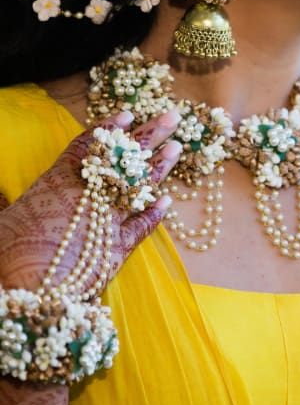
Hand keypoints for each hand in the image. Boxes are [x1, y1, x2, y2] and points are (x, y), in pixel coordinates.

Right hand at [0, 109, 182, 294]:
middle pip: (124, 160)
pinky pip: (142, 227)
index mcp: (57, 183)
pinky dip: (155, 214)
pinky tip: (167, 201)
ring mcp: (107, 221)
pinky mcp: (117, 250)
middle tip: (171, 117)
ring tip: (177, 147)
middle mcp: (89, 196)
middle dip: (149, 136)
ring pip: (139, 187)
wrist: (30, 291)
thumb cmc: (8, 255)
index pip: (90, 147)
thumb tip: (6, 197)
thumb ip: (12, 205)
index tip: (128, 113)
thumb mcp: (5, 221)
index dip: (109, 129)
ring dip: (160, 166)